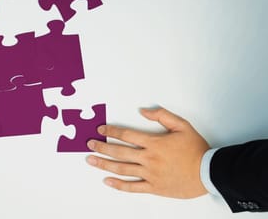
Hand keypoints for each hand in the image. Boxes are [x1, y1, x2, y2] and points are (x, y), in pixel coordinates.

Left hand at [86, 108, 209, 198]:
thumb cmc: (196, 149)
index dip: (111, 131)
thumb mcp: (182, 126)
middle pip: (119, 152)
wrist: (209, 172)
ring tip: (91, 160)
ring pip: (122, 169)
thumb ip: (162, 115)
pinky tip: (107, 181)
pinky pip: (133, 187)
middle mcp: (149, 159)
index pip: (126, 135)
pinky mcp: (155, 187)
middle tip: (89, 144)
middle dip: (101, 147)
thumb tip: (143, 111)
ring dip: (104, 164)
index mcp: (154, 143)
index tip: (101, 130)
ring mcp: (150, 174)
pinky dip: (119, 185)